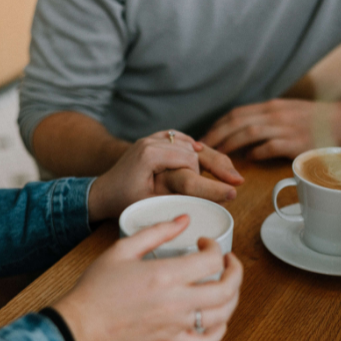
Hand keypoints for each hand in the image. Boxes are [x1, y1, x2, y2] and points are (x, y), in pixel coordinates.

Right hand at [54, 215, 242, 340]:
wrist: (82, 323)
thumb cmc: (98, 286)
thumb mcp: (123, 249)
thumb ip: (156, 231)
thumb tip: (183, 220)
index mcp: (165, 275)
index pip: (211, 260)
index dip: (215, 246)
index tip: (204, 242)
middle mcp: (176, 302)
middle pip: (227, 289)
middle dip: (236, 270)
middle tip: (228, 260)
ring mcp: (176, 325)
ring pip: (223, 315)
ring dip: (233, 297)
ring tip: (226, 284)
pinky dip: (220, 330)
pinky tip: (216, 317)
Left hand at [89, 130, 243, 220]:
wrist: (102, 191)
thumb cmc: (123, 200)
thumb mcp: (150, 202)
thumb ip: (177, 196)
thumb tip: (208, 199)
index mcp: (150, 153)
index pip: (189, 161)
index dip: (208, 178)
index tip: (228, 191)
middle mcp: (151, 140)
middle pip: (193, 149)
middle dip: (217, 164)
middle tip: (237, 180)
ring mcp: (152, 138)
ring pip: (188, 143)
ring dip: (208, 156)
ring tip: (229, 172)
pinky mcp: (153, 141)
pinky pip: (179, 139)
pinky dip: (193, 146)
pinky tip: (206, 153)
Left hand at [202, 99, 340, 160]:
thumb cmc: (313, 119)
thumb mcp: (286, 112)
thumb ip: (264, 119)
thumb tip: (242, 132)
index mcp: (270, 107)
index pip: (236, 113)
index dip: (217, 125)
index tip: (205, 137)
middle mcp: (274, 114)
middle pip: (237, 121)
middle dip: (216, 135)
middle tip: (202, 148)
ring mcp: (285, 127)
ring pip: (249, 132)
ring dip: (230, 144)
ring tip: (217, 155)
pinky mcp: (296, 141)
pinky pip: (270, 146)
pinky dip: (255, 152)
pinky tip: (246, 160)